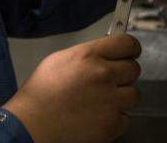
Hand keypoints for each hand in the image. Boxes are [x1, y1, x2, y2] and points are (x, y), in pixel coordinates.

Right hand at [3, 35, 141, 142]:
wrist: (32, 124)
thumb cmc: (39, 94)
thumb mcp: (58, 60)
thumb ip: (86, 55)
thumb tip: (102, 54)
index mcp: (88, 56)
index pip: (126, 43)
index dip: (131, 48)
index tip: (130, 52)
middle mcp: (102, 75)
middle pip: (134, 69)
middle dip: (123, 74)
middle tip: (109, 80)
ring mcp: (110, 101)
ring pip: (134, 94)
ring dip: (121, 97)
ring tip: (101, 101)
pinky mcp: (112, 124)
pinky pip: (126, 118)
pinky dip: (115, 119)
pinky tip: (97, 117)